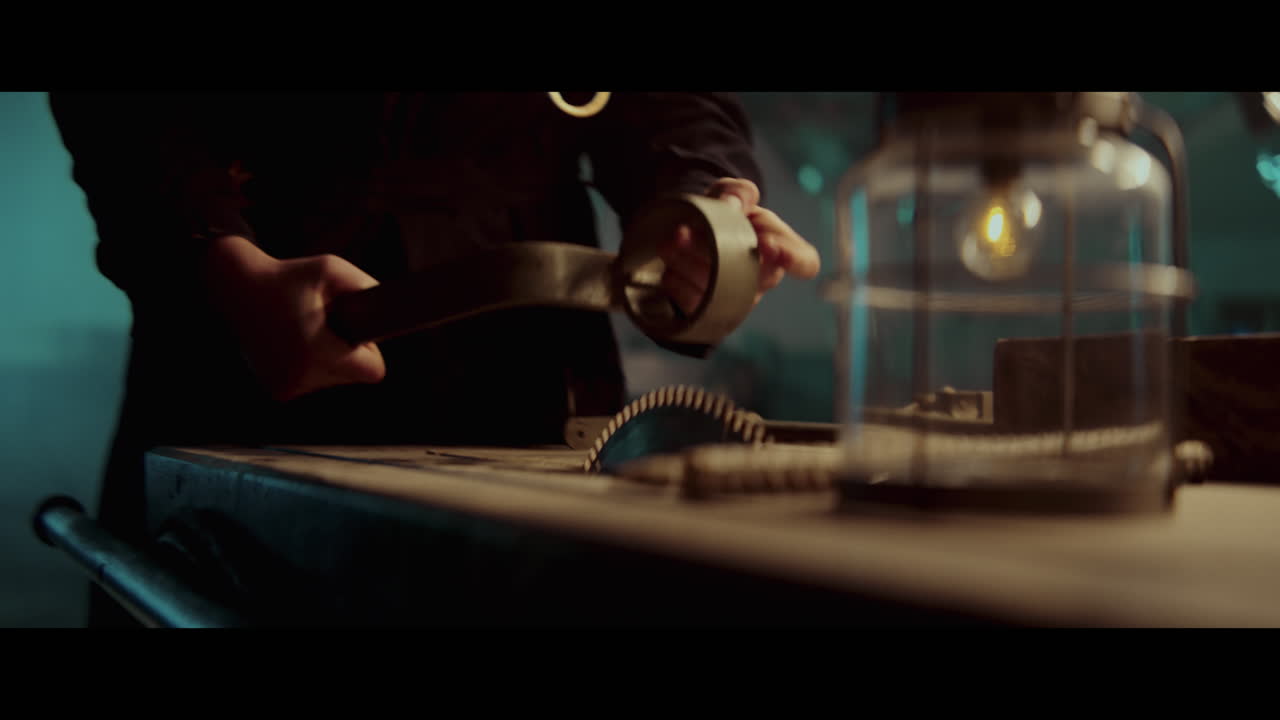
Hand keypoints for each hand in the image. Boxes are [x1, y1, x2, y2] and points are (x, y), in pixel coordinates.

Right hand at [204, 236, 386, 402]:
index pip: (372, 372)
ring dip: (328, 360)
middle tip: (324, 324)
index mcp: (313, 350)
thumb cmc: (287, 276)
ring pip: (333, 381)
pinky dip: (310, 366)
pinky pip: (313, 383)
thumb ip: (365, 287)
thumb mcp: (331, 268)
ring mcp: (283, 387)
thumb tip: (391, 308)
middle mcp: (297, 376)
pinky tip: (292, 343)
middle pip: (353, 377)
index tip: (354, 331)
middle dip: (347, 353)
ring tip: (304, 331)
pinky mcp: (276, 391)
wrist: (233, 288)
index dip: (369, 351)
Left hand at [657, 178, 820, 314]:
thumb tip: (733, 204)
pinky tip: (669, 265)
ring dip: (689, 265)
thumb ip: (736, 192)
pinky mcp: (709, 312)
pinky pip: (694, 305)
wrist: (693, 232)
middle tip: (688, 233)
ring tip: (673, 241)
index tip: (768, 244)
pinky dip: (677, 282)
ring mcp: (737, 299)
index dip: (793, 258)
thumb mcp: (731, 193)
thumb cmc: (725, 214)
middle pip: (750, 278)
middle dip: (717, 254)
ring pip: (718, 292)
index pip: (804, 262)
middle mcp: (761, 279)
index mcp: (779, 248)